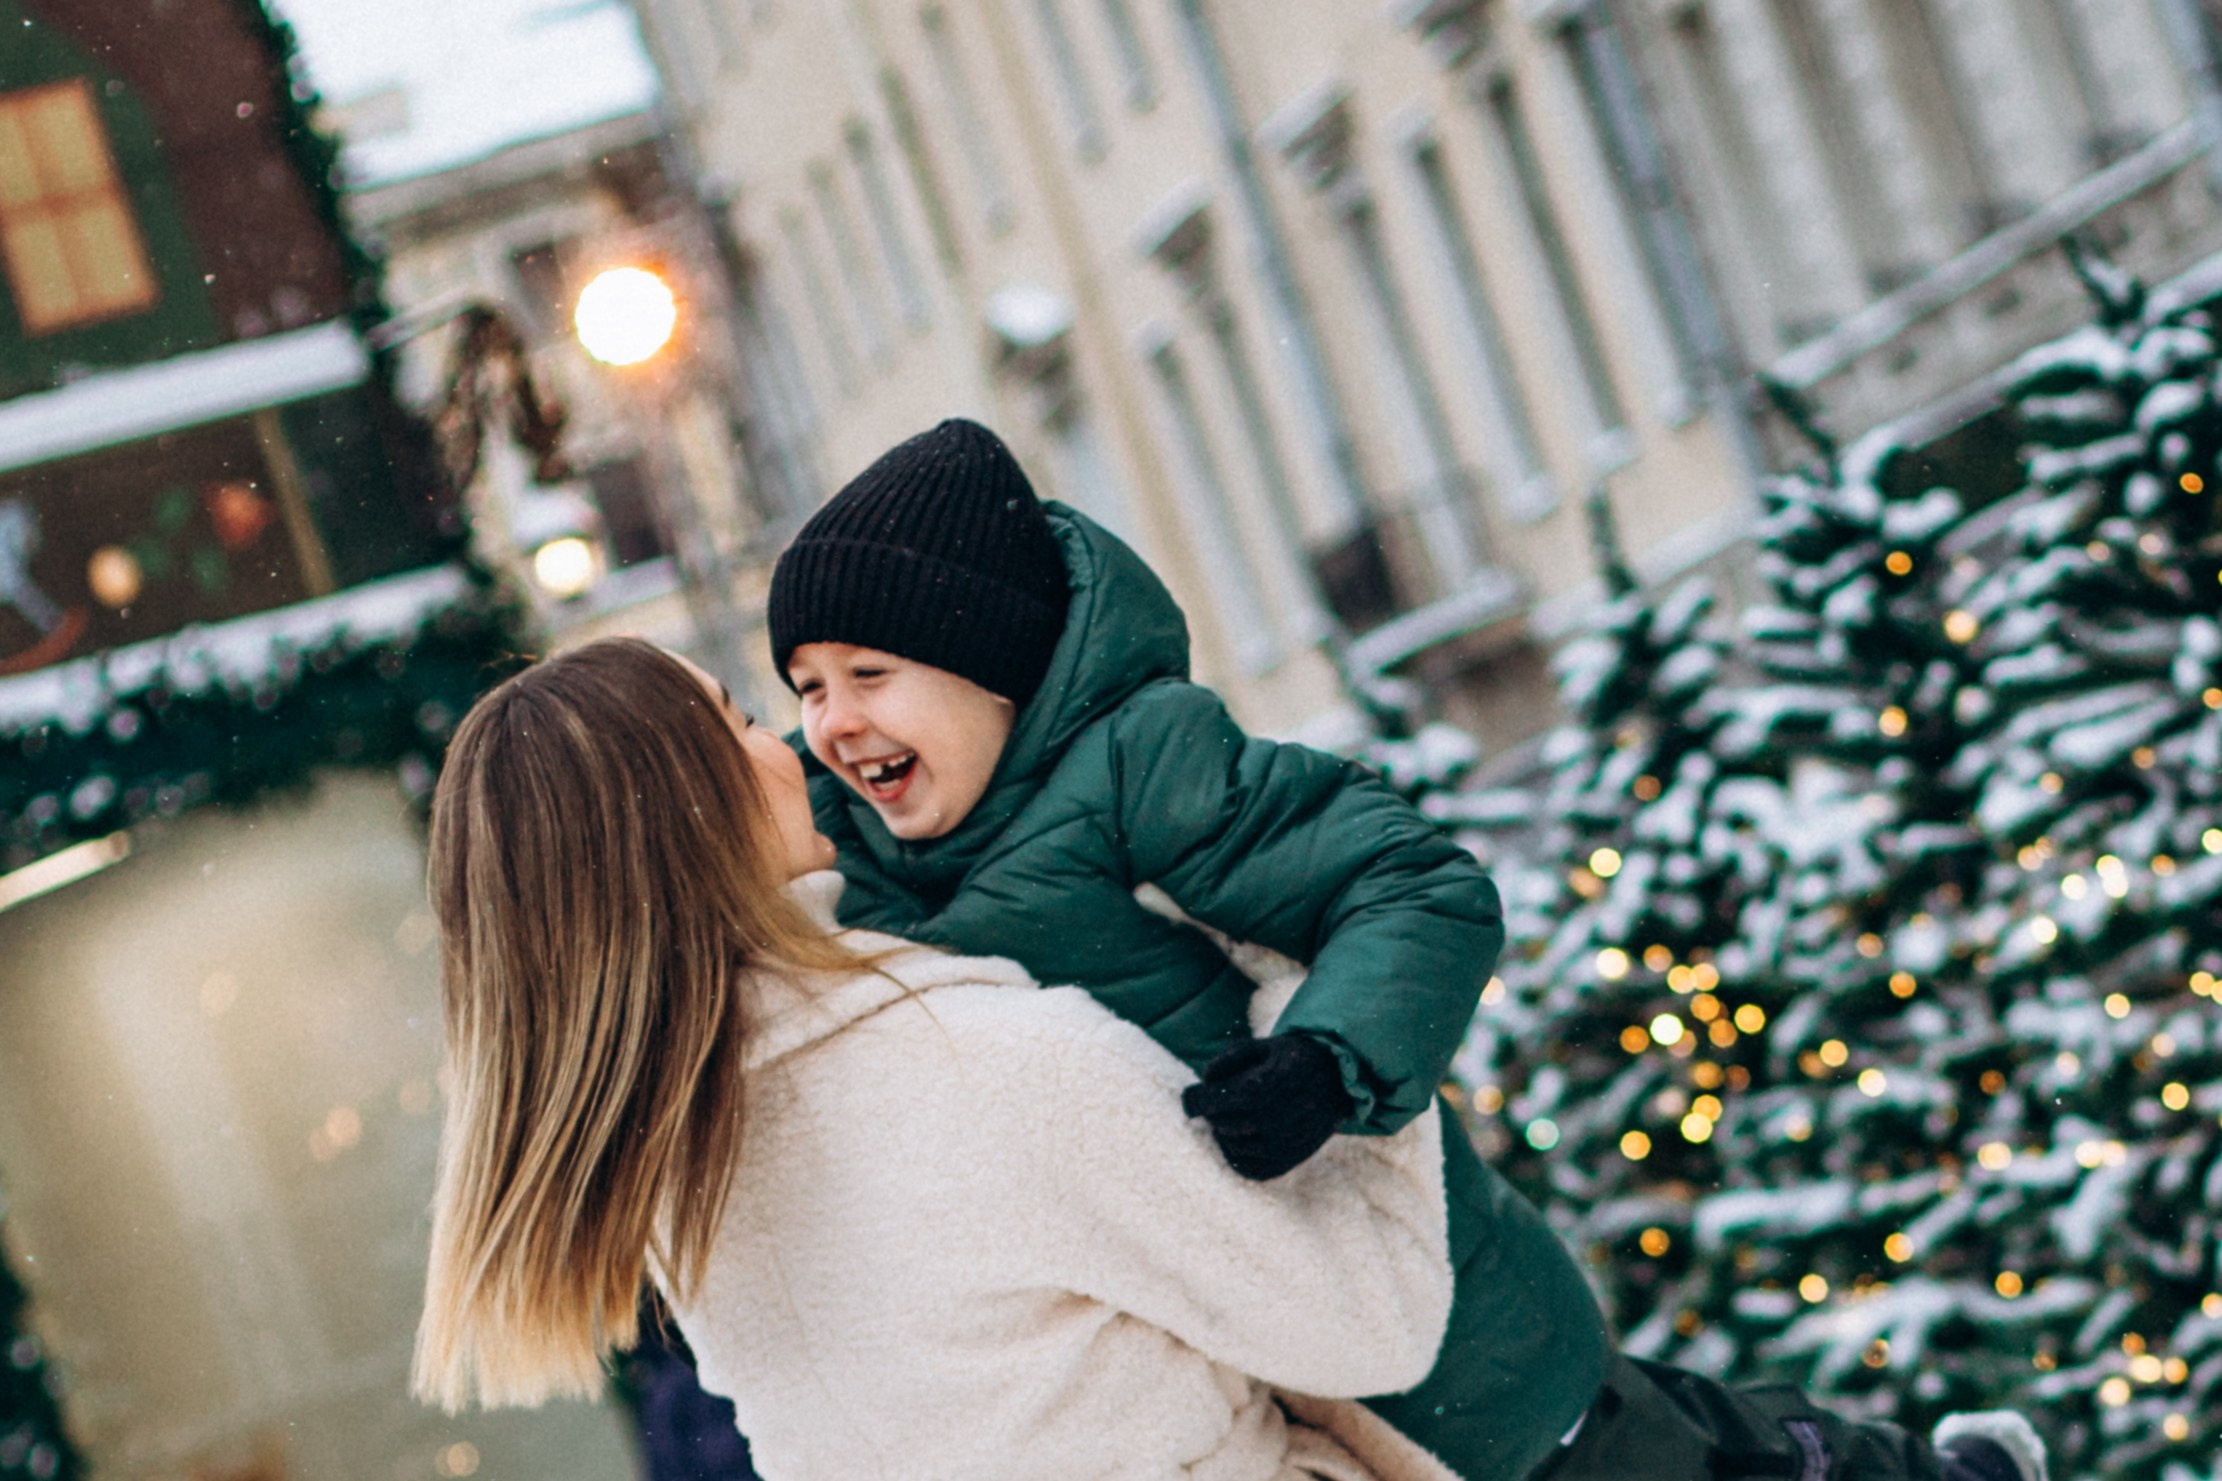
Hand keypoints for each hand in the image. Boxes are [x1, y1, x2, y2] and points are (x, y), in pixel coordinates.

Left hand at [1180, 1033, 1353, 1180]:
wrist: (1338, 1080)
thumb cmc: (1293, 1059)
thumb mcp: (1263, 1046)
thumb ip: (1230, 1059)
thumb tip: (1203, 1080)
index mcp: (1268, 1086)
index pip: (1218, 1099)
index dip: (1198, 1099)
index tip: (1190, 1098)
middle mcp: (1278, 1118)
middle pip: (1223, 1122)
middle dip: (1212, 1112)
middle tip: (1213, 1102)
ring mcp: (1286, 1143)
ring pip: (1233, 1145)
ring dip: (1224, 1131)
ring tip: (1229, 1116)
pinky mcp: (1291, 1159)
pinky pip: (1251, 1168)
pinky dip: (1237, 1155)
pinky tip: (1238, 1138)